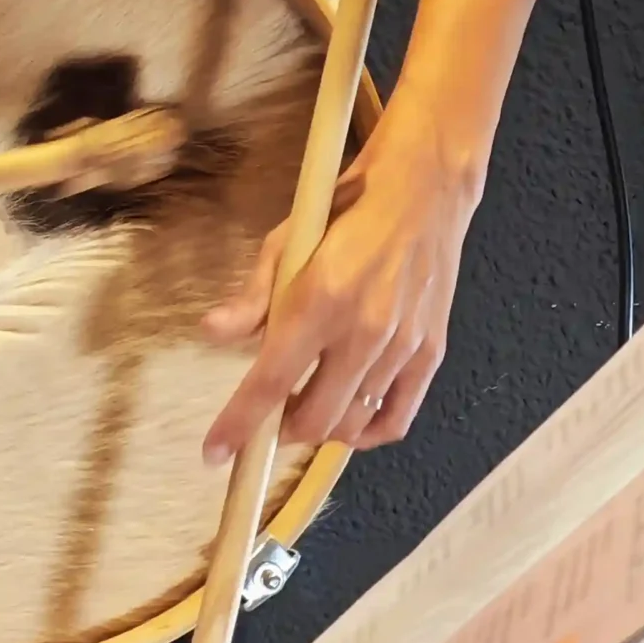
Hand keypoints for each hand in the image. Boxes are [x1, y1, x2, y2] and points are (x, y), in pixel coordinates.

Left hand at [200, 104, 476, 462]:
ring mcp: (402, 345)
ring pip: (352, 424)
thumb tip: (214, 333)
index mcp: (320, 296)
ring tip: (305, 410)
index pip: (272, 379)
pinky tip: (348, 421)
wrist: (421, 190)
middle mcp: (364, 328)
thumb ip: (252, 297)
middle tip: (267, 418)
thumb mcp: (286, 240)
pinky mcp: (430, 352)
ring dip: (320, 428)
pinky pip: (396, 420)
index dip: (240, 423)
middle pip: (314, 417)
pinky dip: (366, 434)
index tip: (216, 452)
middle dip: (280, 430)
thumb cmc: (345, 210)